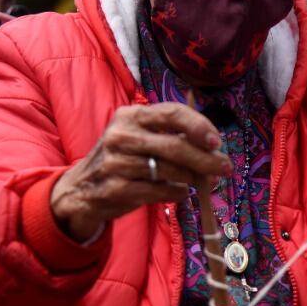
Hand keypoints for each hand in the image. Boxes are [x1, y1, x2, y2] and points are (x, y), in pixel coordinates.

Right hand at [50, 103, 230, 241]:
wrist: (81, 189)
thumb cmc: (121, 160)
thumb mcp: (137, 136)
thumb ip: (170, 136)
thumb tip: (213, 148)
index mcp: (130, 116)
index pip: (172, 112)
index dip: (199, 126)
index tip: (217, 141)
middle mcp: (121, 136)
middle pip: (174, 145)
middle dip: (205, 158)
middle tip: (224, 168)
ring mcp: (117, 163)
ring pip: (169, 171)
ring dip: (193, 178)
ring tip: (205, 182)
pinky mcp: (117, 189)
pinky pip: (159, 191)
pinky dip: (176, 193)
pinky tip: (181, 192)